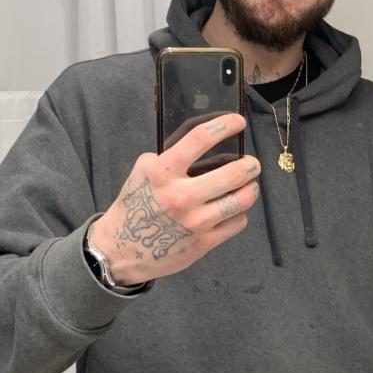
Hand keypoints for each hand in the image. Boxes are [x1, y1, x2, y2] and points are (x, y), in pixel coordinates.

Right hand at [88, 114, 259, 284]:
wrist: (120, 250)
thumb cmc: (135, 205)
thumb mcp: (144, 172)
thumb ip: (171, 156)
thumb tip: (207, 143)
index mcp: (162, 172)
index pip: (200, 139)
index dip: (225, 125)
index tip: (238, 121)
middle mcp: (180, 196)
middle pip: (233, 173)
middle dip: (250, 164)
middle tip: (252, 163)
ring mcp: (194, 221)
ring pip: (241, 200)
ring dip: (251, 189)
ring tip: (249, 185)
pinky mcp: (203, 242)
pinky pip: (237, 222)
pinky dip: (239, 213)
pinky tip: (232, 209)